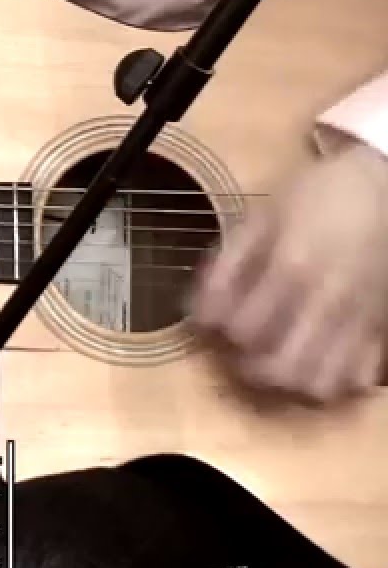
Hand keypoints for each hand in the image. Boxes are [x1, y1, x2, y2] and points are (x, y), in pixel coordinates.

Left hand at [190, 142, 387, 401]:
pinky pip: (358, 377)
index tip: (216, 322)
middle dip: (250, 370)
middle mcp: (326, 301)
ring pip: (320, 382)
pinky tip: (317, 363)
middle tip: (241, 355)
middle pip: (280, 369)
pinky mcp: (383, 327)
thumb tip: (198, 313)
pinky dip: (332, 381)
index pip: (242, 329)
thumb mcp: (260, 219)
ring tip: (278, 363)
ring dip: (289, 382)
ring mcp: (359, 319)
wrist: (385, 184)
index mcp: (290, 269)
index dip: (219, 334)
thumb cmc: (315, 198)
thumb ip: (225, 265)